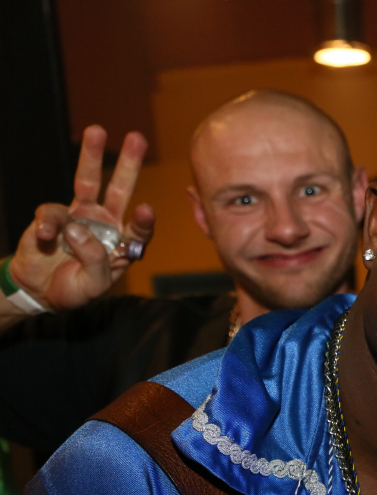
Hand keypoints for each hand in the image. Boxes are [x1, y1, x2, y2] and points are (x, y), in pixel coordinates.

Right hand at [6, 125, 153, 312]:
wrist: (40, 290)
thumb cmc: (74, 289)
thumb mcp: (92, 285)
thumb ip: (94, 260)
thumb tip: (78, 229)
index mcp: (123, 244)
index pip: (139, 230)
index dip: (144, 221)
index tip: (145, 209)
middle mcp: (106, 224)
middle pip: (120, 190)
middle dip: (130, 164)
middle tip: (138, 138)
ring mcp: (80, 216)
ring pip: (87, 182)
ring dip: (92, 156)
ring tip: (97, 131)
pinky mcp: (53, 217)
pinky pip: (52, 214)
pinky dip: (47, 225)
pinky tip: (44, 238)